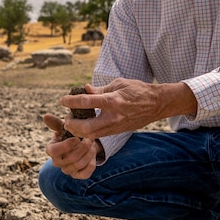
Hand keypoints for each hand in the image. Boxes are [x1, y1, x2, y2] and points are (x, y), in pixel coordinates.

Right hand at [43, 113, 100, 178]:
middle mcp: (57, 162)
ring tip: (93, 144)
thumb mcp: (64, 127)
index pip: (53, 151)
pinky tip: (93, 154)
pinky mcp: (77, 175)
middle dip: (82, 148)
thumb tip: (45, 116)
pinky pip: (85, 174)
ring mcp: (67, 170)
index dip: (65, 145)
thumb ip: (56, 123)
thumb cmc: (71, 133)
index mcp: (51, 149)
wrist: (82, 142)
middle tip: (90, 139)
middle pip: (70, 158)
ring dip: (89, 153)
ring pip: (79, 165)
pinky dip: (91, 163)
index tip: (77, 138)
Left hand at [59, 78, 196, 138]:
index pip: (87, 102)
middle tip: (67, 118)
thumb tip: (84, 90)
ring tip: (73, 123)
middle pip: (86, 128)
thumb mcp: (118, 84)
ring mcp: (116, 126)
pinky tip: (83, 127)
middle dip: (72, 125)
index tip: (62, 100)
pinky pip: (99, 135)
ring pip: (91, 135)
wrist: (156, 104)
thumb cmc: (137, 90)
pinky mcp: (118, 132)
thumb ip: (99, 89)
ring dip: (79, 131)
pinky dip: (88, 133)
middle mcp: (113, 116)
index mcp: (113, 100)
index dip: (71, 101)